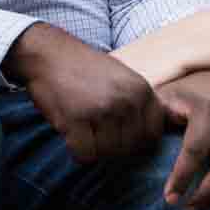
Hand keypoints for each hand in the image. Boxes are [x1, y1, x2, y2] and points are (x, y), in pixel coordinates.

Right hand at [4, 24, 165, 162]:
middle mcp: (127, 100)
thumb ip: (140, 103)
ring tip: (84, 129)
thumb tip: (160, 135)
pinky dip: (77, 150)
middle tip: (97, 133)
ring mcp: (103, 109)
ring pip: (108, 154)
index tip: (120, 135)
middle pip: (130, 148)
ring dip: (95, 149)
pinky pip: (85, 155)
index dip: (137, 142)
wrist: (49, 54)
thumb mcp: (124, 78)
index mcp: (142, 90)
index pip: (153, 135)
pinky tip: (72, 133)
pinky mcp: (77, 119)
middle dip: (114, 148)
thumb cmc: (86, 69)